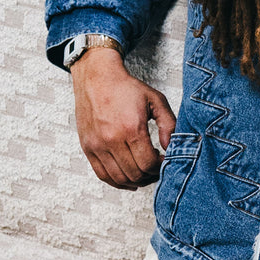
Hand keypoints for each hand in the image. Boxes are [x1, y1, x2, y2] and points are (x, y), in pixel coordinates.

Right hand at [71, 46, 175, 188]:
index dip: (160, 167)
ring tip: (145, 172)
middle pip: (135, 174)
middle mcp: (111, 139)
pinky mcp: (87, 148)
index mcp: (131, 128)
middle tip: (156, 168)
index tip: (164, 160)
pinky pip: (102, 175)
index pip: (148, 163)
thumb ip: (169, 125)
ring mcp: (97, 145)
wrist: (96, 78)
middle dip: (150, 175)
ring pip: (119, 178)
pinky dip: (117, 182)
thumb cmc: (126, 88)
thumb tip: (172, 148)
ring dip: (136, 181)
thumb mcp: (156, 100)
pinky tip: (129, 178)